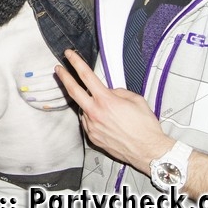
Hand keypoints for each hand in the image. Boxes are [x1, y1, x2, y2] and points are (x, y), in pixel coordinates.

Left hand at [54, 49, 172, 172]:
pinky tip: (105, 121)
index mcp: (106, 101)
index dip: (76, 63)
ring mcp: (91, 127)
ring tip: (104, 109)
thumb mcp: (136, 100)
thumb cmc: (145, 127)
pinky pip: (88, 122)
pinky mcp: (92, 138)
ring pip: (83, 109)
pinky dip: (92, 117)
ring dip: (88, 103)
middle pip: (73, 91)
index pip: (86, 76)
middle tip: (58, 69)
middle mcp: (95, 113)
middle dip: (64, 77)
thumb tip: (108, 92)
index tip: (69, 55)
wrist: (148, 152)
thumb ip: (118, 92)